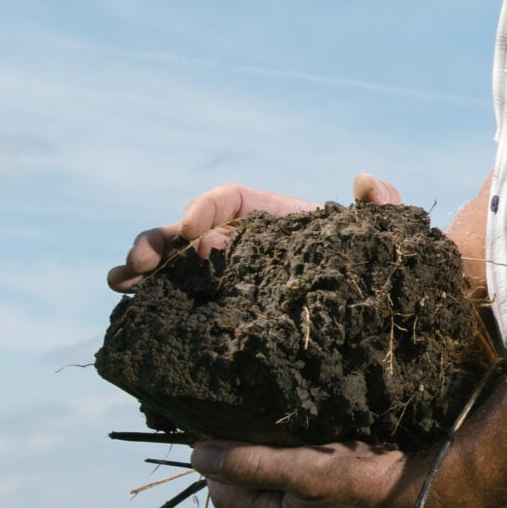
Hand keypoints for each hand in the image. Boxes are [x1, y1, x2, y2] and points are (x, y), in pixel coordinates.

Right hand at [107, 174, 404, 291]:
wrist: (383, 328)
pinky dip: (154, 304)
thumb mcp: (385, 243)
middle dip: (159, 240)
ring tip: (121, 282)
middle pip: (191, 233)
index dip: (206, 208)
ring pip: (177, 267)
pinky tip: (131, 311)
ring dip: (145, 268)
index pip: (232, 202)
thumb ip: (383, 210)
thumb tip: (366, 179)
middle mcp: (247, 247)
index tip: (192, 226)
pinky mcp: (227, 317)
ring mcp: (232, 281)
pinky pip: (184, 305)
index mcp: (277, 222)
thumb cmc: (381, 275)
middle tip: (139, 261)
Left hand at [189, 438, 434, 507]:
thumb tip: (197, 455)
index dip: (226, 464)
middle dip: (251, 481)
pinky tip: (331, 491)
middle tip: (271, 448)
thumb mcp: (305, 464)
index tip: (241, 437)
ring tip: (302, 464)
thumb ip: (248, 462)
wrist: (431, 504)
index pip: (223, 495)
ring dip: (282, 496)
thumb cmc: (369, 481)